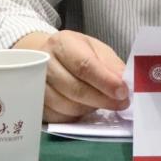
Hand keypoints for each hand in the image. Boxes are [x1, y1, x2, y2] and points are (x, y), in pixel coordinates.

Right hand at [14, 30, 129, 122]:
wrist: (46, 57)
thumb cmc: (75, 52)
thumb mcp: (96, 49)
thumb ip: (111, 65)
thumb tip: (125, 83)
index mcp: (62, 43)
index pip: (84, 65)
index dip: (105, 81)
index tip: (123, 92)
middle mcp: (44, 63)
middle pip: (75, 89)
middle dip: (102, 99)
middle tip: (121, 103)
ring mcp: (36, 85)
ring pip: (67, 106)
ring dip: (90, 109)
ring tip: (101, 102)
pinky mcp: (35, 103)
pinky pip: (59, 117)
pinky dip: (76, 116)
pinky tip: (84, 108)